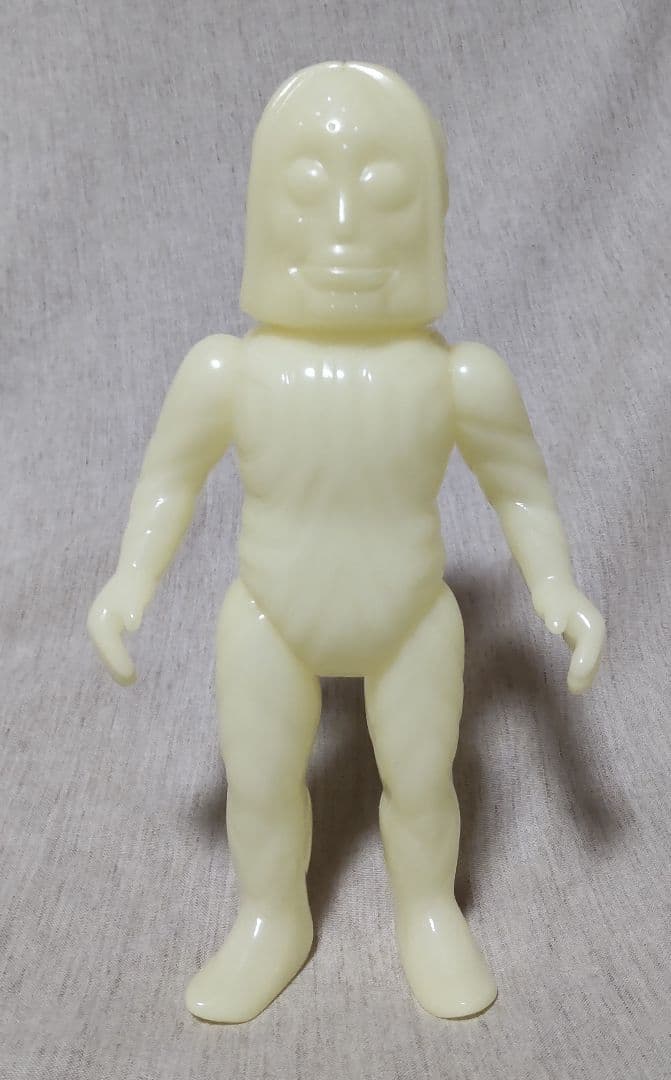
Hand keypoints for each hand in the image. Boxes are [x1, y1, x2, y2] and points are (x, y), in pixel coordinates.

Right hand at [87, 571, 153, 684]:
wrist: (137, 571)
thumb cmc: (137, 587)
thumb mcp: (137, 600)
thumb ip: (134, 612)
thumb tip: (133, 623)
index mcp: (98, 621)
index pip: (108, 649)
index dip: (118, 664)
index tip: (131, 676)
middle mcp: (96, 623)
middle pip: (104, 651)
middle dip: (116, 668)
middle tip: (130, 683)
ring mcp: (101, 622)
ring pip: (106, 649)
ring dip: (116, 664)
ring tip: (128, 679)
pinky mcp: (109, 621)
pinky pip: (111, 644)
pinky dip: (117, 655)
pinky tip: (126, 662)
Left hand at [531, 578, 604, 693]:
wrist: (553, 586)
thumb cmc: (552, 597)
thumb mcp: (552, 606)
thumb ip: (554, 617)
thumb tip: (555, 627)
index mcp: (593, 626)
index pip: (590, 650)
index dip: (584, 666)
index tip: (573, 680)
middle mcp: (596, 631)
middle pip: (594, 657)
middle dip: (586, 674)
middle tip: (574, 691)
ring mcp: (591, 635)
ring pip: (592, 659)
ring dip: (586, 675)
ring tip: (575, 690)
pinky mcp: (582, 637)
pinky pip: (586, 656)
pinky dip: (582, 668)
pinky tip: (574, 678)